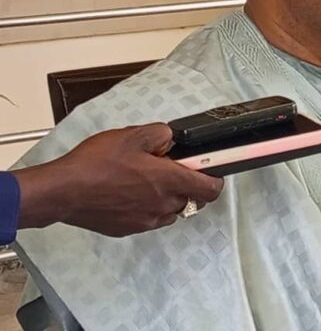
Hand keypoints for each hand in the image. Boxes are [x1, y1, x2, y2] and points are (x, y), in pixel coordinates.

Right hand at [14, 123, 223, 236]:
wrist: (63, 191)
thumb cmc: (96, 163)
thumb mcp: (133, 135)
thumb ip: (161, 134)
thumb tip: (171, 139)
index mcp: (169, 181)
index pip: (211, 189)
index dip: (215, 179)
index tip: (209, 170)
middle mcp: (163, 205)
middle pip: (192, 199)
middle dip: (186, 184)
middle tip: (168, 168)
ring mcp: (146, 220)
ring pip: (171, 211)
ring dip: (168, 197)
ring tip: (145, 180)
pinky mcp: (129, 229)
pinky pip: (150, 219)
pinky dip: (148, 207)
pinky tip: (130, 193)